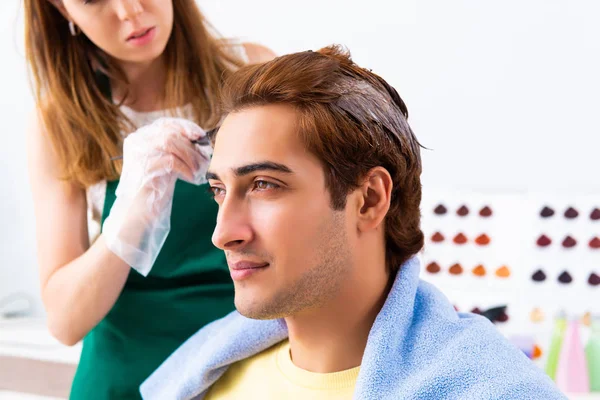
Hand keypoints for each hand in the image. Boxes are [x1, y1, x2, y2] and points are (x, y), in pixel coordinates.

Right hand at [102, 118, 210, 275]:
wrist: (135, 217)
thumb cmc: (154, 192)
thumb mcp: (167, 166)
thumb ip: (177, 151)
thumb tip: (200, 141)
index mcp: (141, 139)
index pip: (167, 123)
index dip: (187, 128)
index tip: (201, 138)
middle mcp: (137, 143)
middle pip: (171, 132)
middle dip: (192, 145)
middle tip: (204, 158)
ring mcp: (138, 155)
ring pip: (171, 143)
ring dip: (190, 156)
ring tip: (198, 170)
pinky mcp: (143, 169)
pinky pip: (170, 160)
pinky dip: (185, 168)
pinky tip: (191, 179)